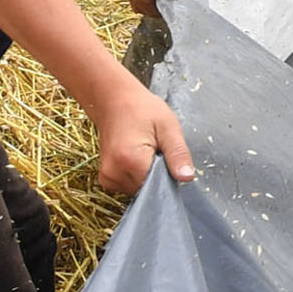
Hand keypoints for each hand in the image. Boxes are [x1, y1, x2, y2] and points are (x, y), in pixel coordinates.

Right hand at [87, 76, 195, 195]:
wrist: (114, 101)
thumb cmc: (142, 109)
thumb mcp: (168, 127)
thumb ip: (178, 154)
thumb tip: (187, 178)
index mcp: (130, 160)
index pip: (158, 186)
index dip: (169, 175)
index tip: (170, 158)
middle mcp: (114, 173)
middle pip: (147, 189)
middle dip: (158, 175)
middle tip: (159, 151)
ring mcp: (107, 177)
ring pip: (138, 190)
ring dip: (147, 176)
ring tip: (147, 151)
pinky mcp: (105, 178)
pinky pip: (128, 186)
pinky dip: (137, 176)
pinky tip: (138, 158)